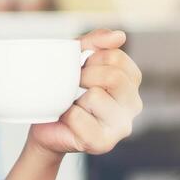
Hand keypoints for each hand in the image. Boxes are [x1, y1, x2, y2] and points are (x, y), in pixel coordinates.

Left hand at [26, 29, 141, 156]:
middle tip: (73, 85)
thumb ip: (96, 42)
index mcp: (131, 82)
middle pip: (114, 77)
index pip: (117, 57)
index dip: (92, 58)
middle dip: (84, 76)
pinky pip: (79, 118)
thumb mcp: (76, 58)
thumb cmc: (64, 91)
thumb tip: (120, 36)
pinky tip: (67, 120)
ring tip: (72, 105)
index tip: (81, 67)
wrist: (46, 124)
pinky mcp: (103, 143)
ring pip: (96, 97)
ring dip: (74, 98)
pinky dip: (66, 115)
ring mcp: (121, 126)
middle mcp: (133, 105)